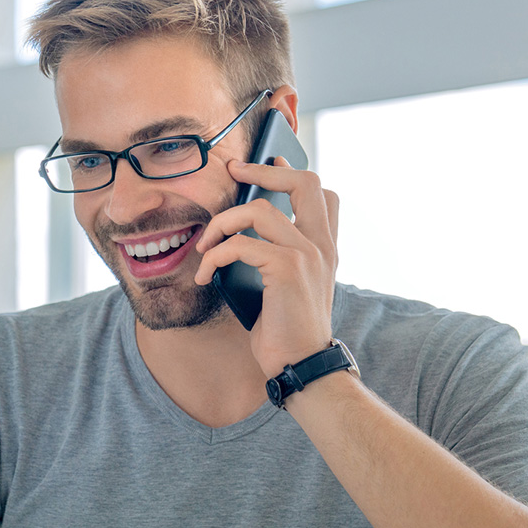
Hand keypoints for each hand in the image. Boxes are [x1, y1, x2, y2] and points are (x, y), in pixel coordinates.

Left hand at [194, 156, 339, 377]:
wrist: (301, 366)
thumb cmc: (286, 333)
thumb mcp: (285, 288)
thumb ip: (275, 258)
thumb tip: (237, 236)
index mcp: (325, 248)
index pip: (323, 194)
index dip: (293, 172)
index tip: (269, 161)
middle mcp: (321, 245)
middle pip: (303, 182)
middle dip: (263, 171)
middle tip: (233, 172)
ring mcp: (307, 254)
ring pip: (258, 210)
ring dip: (222, 223)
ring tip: (205, 245)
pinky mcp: (287, 268)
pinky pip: (239, 245)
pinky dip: (213, 256)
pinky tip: (203, 275)